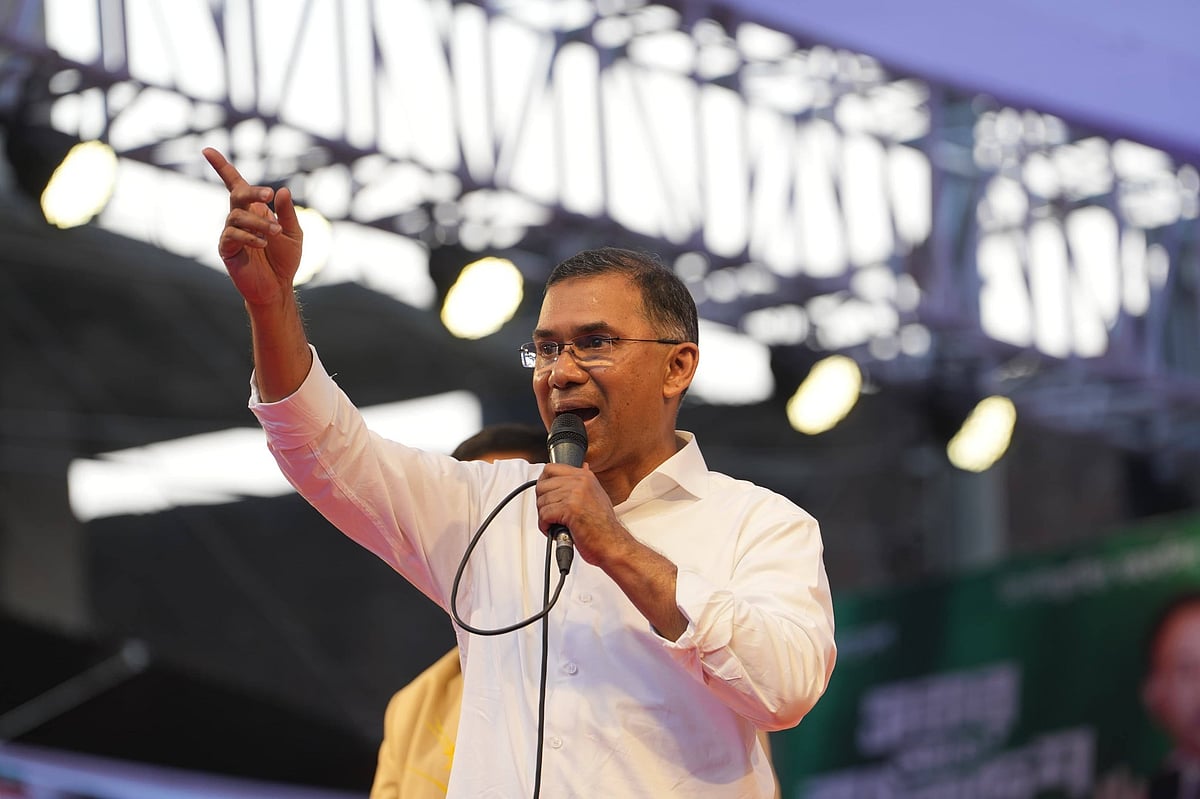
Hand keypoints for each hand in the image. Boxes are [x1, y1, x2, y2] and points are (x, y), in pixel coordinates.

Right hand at [203, 147, 303, 306]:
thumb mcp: (294, 233)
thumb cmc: (285, 259)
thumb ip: (287, 213)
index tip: (206, 149)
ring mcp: (231, 233)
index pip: (235, 184)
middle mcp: (239, 218)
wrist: (278, 287)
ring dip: (259, 222)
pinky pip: (232, 235)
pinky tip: (263, 242)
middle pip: (237, 195)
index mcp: (254, 210)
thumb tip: (282, 190)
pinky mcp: (227, 249)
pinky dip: (249, 236)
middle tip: (269, 195)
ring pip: (237, 216)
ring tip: (276, 232)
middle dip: (252, 192)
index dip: (221, 166)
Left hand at [536, 463, 627, 567]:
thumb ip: (585, 483)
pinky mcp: (569, 509)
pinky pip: (544, 514)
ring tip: (554, 524)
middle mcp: (580, 482)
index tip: (545, 495)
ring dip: (544, 517)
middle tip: (550, 514)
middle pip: (542, 485)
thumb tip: (583, 467)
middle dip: (542, 503)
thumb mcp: (597, 496)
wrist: (612, 544)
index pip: (551, 469)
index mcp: (585, 477)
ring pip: (542, 501)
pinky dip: (544, 526)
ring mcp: (575, 494)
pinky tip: (554, 529)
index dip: (544, 484)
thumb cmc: (604, 527)